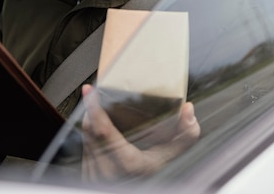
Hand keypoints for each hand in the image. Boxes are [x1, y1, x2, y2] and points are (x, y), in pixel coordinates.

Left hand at [80, 84, 199, 181]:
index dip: (93, 108)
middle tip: (96, 92)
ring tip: (96, 104)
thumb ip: (183, 137)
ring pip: (85, 137)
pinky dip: (90, 134)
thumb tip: (188, 110)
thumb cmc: (155, 182)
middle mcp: (106, 170)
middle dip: (92, 109)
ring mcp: (94, 173)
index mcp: (126, 164)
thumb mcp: (170, 160)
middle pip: (90, 129)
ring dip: (90, 120)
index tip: (88, 90)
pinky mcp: (88, 175)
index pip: (102, 130)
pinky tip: (97, 125)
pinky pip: (85, 148)